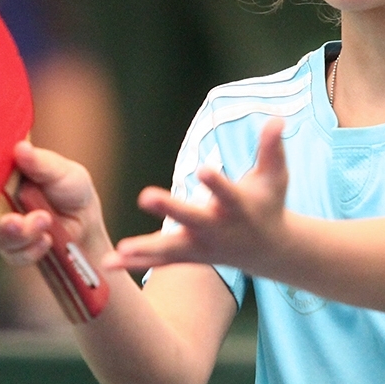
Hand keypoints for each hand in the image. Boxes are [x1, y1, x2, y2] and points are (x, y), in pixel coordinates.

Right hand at [0, 140, 106, 266]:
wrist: (87, 224)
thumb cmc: (72, 189)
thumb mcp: (62, 171)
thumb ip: (41, 163)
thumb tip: (20, 148)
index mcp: (4, 175)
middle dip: (2, 221)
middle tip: (17, 221)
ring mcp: (2, 225)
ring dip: (22, 234)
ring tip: (45, 222)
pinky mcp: (12, 248)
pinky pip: (13, 254)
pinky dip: (31, 249)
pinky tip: (47, 241)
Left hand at [109, 118, 288, 273]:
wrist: (270, 250)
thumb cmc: (270, 204)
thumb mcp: (276, 176)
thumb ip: (272, 148)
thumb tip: (276, 120)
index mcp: (239, 208)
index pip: (227, 193)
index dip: (216, 182)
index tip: (202, 169)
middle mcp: (218, 229)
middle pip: (192, 219)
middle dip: (170, 208)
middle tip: (145, 196)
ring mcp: (202, 246)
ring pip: (171, 248)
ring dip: (146, 248)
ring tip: (121, 248)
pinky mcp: (189, 256)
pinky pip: (160, 261)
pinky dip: (135, 263)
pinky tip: (108, 263)